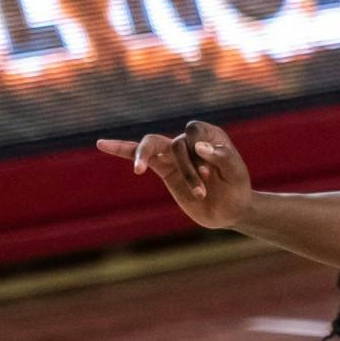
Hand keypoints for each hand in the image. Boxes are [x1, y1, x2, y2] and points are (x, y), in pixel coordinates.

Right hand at [97, 119, 252, 228]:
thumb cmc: (237, 188)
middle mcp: (191, 141)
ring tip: (140, 170)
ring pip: (152, 145)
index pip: (193, 131)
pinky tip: (102, 144)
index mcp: (210, 136)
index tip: (209, 173)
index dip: (197, 150)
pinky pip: (141, 156)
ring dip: (148, 159)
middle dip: (187, 167)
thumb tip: (197, 147)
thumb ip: (222, 157)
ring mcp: (175, 155)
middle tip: (203, 188)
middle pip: (176, 143)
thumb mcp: (237, 173)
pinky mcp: (164, 169)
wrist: (230, 209)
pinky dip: (122, 149)